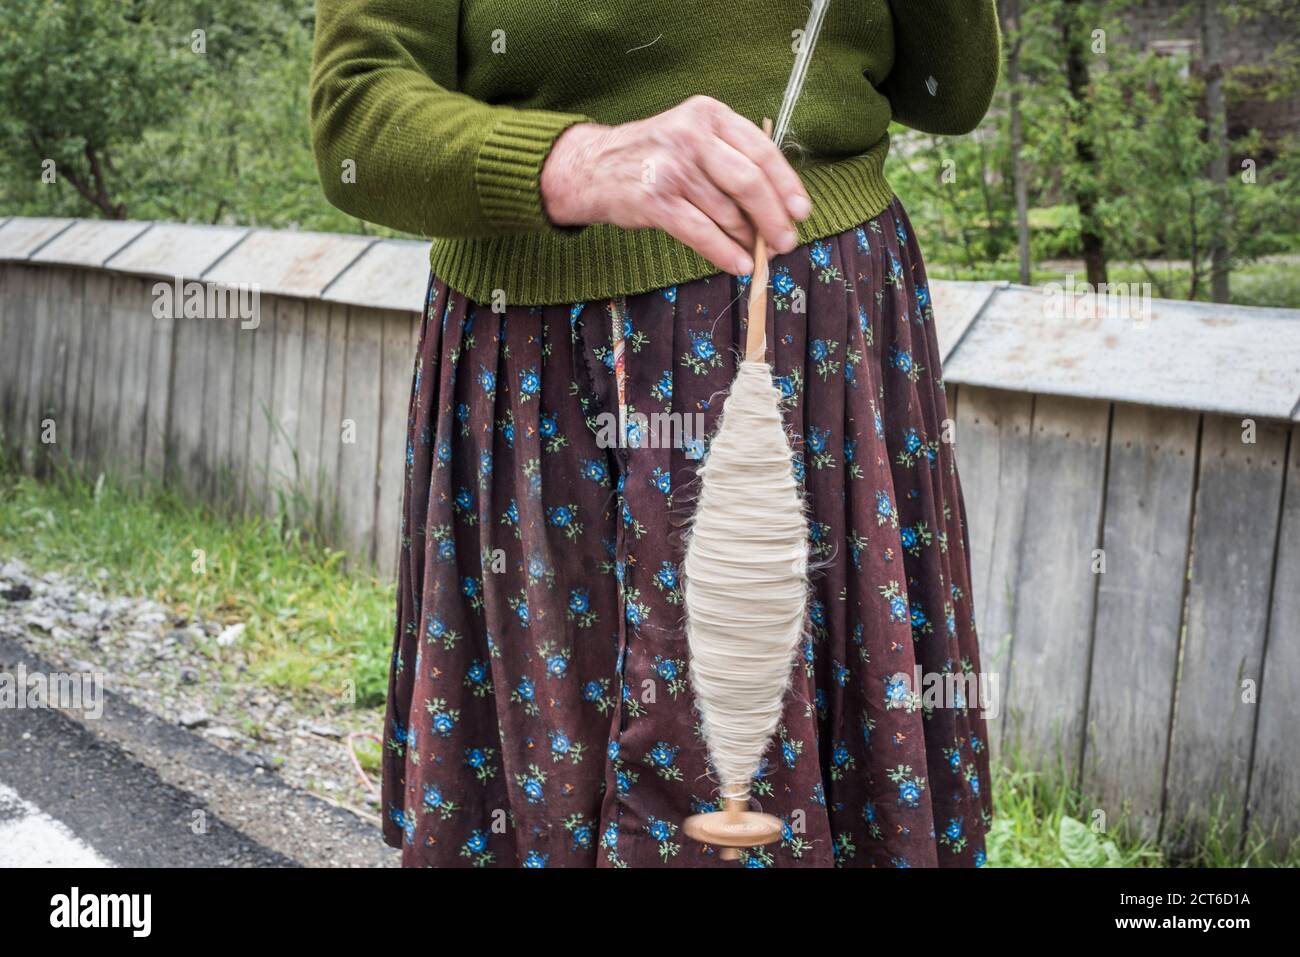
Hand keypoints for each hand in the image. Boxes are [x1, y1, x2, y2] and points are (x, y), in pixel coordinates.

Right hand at [541, 95, 810, 275]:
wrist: (592, 167)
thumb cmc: (654, 157)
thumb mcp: (692, 137)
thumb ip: (731, 158)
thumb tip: (777, 206)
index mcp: (708, 114)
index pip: (761, 150)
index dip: (786, 185)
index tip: (801, 212)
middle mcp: (691, 135)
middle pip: (749, 182)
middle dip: (773, 218)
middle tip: (785, 242)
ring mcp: (671, 167)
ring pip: (727, 212)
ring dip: (747, 240)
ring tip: (756, 253)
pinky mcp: (655, 200)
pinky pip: (702, 233)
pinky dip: (725, 253)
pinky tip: (739, 264)